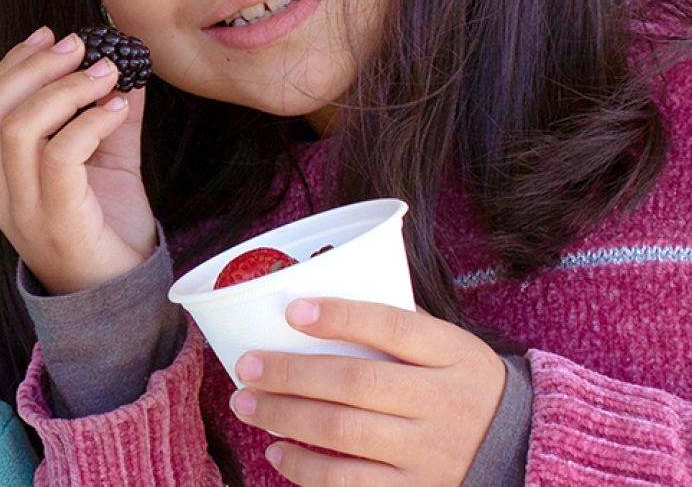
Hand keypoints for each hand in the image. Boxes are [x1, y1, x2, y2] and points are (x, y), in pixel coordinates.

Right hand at [0, 28, 155, 294]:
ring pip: (19, 130)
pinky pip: (60, 158)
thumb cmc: (113, 234)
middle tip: (78, 45)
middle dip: (32, 67)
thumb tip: (125, 67)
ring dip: (64, 89)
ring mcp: (25, 212)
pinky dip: (88, 122)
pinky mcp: (58, 223)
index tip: (47, 34)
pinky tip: (116, 108)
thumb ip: (110, 120)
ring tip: (106, 71)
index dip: (11, 65)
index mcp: (3, 180)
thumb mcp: (111, 167)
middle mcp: (4, 196)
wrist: (127, 302)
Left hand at [228, 298, 506, 486]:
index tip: (292, 311)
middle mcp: (442, 403)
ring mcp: (429, 452)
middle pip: (355, 383)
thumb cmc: (464, 386)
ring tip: (247, 405)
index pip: (393, 327)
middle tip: (247, 367)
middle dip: (290, 373)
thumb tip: (318, 302)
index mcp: (453, 355)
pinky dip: (305, 468)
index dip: (340, 317)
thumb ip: (400, 327)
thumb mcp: (452, 348)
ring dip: (285, 416)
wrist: (523, 450)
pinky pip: (349, 483)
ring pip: (344, 432)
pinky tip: (277, 451)